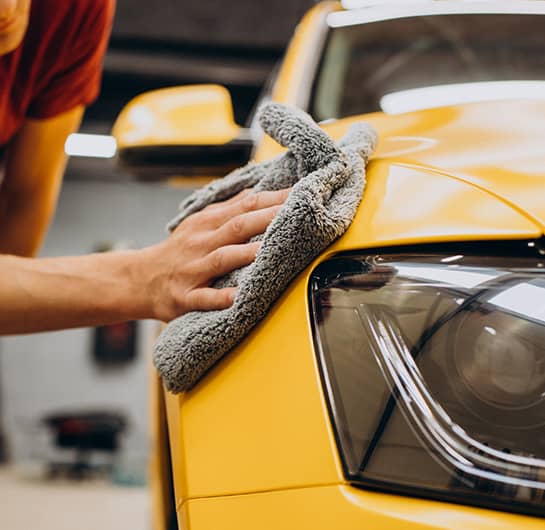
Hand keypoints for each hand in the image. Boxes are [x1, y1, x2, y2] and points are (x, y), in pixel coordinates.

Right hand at [139, 188, 289, 321]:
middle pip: (237, 227)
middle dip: (267, 219)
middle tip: (297, 214)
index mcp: (207, 223)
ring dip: (247, 254)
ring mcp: (192, 270)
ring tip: (272, 251)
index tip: (301, 193)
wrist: (138, 279)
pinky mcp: (184, 296)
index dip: (273, 199)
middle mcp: (201, 243)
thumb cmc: (177, 251)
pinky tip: (239, 298)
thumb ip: (228, 209)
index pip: (245, 206)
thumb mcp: (199, 223)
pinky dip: (221, 298)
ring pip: (223, 259)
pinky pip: (204, 298)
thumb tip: (257, 193)